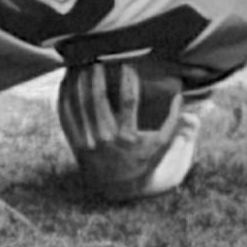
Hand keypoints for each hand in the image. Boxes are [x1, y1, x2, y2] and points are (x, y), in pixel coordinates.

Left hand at [56, 61, 184, 201]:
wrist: (120, 188)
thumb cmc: (145, 162)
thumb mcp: (165, 148)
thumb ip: (177, 123)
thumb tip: (181, 98)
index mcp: (130, 138)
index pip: (129, 101)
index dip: (128, 80)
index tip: (128, 64)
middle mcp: (106, 140)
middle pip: (97, 99)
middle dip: (96, 75)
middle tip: (99, 58)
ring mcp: (88, 142)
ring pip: (79, 104)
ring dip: (79, 81)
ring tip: (81, 63)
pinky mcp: (75, 144)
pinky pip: (66, 115)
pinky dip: (64, 96)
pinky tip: (67, 80)